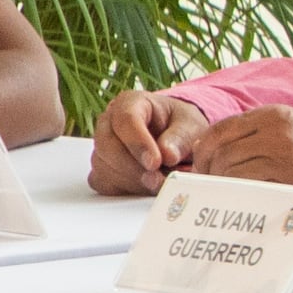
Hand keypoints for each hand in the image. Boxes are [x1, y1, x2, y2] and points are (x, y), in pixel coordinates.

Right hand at [89, 88, 205, 195]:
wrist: (176, 140)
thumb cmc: (181, 127)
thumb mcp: (190, 126)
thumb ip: (181, 138)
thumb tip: (167, 155)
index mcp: (130, 103)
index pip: (125, 119)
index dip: (138, 143)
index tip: (155, 162)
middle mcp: (109, 122)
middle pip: (107, 145)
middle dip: (133, 167)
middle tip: (158, 180)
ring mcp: (102, 146)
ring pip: (104, 166)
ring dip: (132, 180)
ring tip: (160, 182)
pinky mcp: (102, 169)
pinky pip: (104, 183)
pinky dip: (125, 189)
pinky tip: (146, 187)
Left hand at [182, 106, 292, 194]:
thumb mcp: (290, 124)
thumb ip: (256, 131)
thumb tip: (214, 147)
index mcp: (271, 114)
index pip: (219, 129)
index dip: (203, 150)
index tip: (202, 164)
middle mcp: (273, 129)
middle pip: (221, 150)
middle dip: (208, 171)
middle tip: (208, 184)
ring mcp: (282, 152)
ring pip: (231, 168)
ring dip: (221, 183)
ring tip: (224, 193)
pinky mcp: (291, 175)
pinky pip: (251, 184)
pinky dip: (240, 192)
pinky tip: (242, 198)